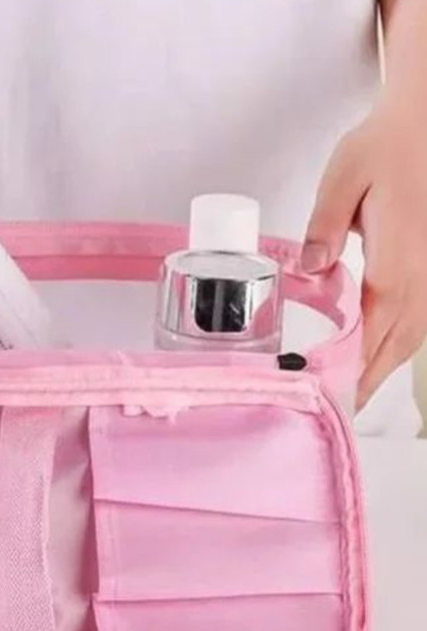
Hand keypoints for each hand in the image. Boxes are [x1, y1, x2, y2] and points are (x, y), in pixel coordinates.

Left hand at [302, 101, 426, 408]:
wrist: (426, 124)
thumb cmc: (385, 147)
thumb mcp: (344, 177)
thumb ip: (324, 227)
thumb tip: (311, 269)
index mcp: (396, 264)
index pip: (371, 333)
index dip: (351, 369)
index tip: (331, 396)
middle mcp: (422, 278)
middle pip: (394, 346)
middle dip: (367, 382)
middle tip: (339, 409)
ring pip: (411, 338)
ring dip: (383, 367)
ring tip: (354, 392)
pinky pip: (418, 320)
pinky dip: (397, 345)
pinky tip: (377, 353)